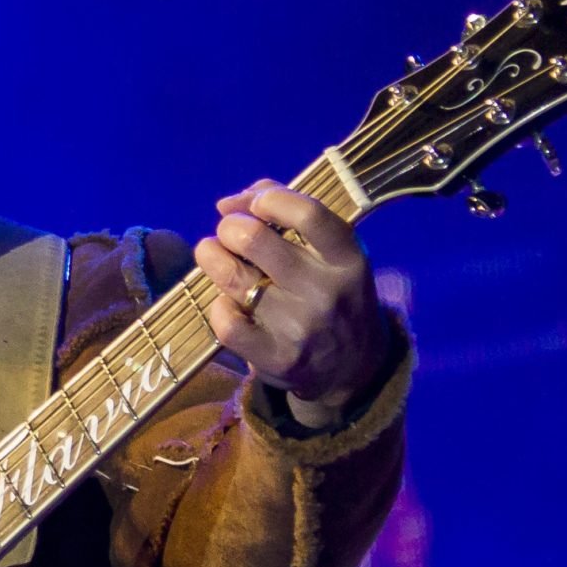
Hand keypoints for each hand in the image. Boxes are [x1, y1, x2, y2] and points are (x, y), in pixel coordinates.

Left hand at [194, 180, 391, 429]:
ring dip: (212, 257)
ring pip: (231, 276)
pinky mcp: (276, 358)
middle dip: (229, 227)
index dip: (269, 199)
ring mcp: (301, 327)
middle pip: (254, 239)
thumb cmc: (332, 292)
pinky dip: (218, 307)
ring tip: (214, 256)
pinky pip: (226, 321)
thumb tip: (229, 203)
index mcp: (347, 258)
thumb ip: (289, 212)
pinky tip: (228, 303)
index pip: (307, 214)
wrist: (354, 367)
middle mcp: (326, 292)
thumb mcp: (332, 251)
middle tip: (229, 233)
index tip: (255, 204)